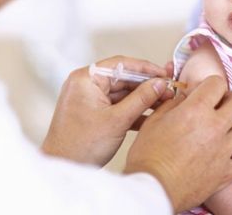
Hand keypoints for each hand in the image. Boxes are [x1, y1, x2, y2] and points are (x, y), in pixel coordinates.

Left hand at [41, 56, 172, 165]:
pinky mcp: (93, 111)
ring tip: (163, 104)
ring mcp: (89, 98)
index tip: (164, 74)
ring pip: (122, 93)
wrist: (64, 167)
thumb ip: (141, 99)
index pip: (121, 64)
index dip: (146, 69)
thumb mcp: (118, 120)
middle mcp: (85, 84)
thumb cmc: (80, 145)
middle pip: (123, 78)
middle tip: (168, 91)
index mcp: (85, 79)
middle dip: (147, 86)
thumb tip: (160, 84)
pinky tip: (150, 116)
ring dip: (142, 99)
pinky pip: (117, 104)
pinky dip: (132, 110)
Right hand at [124, 76, 231, 211]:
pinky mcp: (227, 172)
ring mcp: (224, 150)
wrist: (151, 189)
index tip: (205, 92)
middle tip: (220, 107)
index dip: (211, 85)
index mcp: (195, 111)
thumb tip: (185, 97)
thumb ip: (173, 104)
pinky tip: (231, 154)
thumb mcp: (154, 121)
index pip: (218, 83)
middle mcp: (214, 127)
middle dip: (230, 100)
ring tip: (226, 130)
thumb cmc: (147, 157)